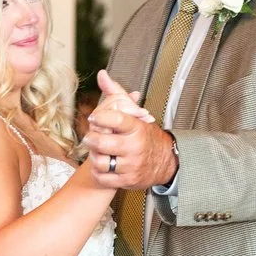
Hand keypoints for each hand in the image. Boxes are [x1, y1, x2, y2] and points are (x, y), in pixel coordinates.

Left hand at [84, 70, 177, 191]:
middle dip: (90, 139)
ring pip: (100, 162)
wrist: (166, 161)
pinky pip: (103, 178)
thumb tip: (102, 75)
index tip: (94, 118)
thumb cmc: (145, 135)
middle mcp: (134, 147)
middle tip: (89, 137)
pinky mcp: (127, 181)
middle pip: (102, 143)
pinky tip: (100, 164)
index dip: (100, 118)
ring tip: (96, 151)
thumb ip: (116, 93)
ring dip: (93, 156)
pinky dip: (97, 172)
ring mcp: (131, 165)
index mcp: (136, 128)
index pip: (116, 119)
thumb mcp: (134, 113)